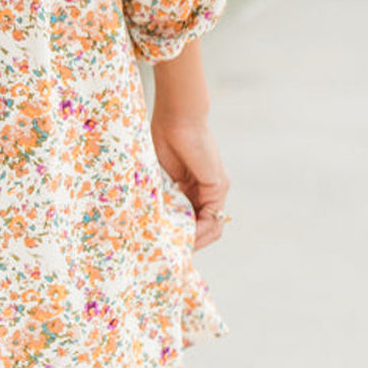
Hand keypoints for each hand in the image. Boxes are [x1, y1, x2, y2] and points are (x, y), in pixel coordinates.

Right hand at [150, 107, 230, 249]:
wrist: (176, 116)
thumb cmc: (161, 136)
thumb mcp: (157, 175)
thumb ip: (159, 195)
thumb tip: (148, 221)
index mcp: (190, 185)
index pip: (189, 218)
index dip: (177, 232)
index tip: (160, 243)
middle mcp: (206, 189)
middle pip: (201, 226)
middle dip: (185, 241)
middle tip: (166, 251)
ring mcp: (214, 188)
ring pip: (210, 227)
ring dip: (193, 241)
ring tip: (174, 248)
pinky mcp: (218, 185)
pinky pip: (213, 219)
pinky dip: (199, 232)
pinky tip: (184, 237)